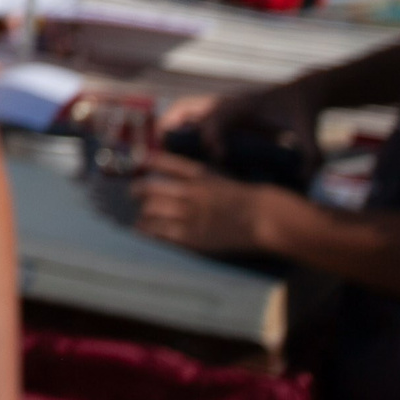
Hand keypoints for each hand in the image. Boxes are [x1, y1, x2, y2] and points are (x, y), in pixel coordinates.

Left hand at [132, 152, 277, 252]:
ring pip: (151, 211)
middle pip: (148, 188)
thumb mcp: (216, 174)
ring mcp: (190, 215)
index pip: (160, 162)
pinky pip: (161, 233)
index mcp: (197, 174)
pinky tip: (141, 230)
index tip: (138, 164)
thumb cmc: (241, 196)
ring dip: (143, 212)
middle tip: (134, 194)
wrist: (264, 218)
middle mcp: (190, 193)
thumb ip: (190, 172)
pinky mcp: (193, 237)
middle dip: (137, 191)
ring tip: (141, 216)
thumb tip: (160, 166)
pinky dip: (147, 230)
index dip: (145, 163)